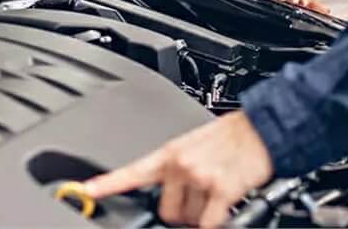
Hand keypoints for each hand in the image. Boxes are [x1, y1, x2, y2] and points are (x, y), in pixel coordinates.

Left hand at [81, 111, 273, 228]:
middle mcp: (180, 165)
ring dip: (203, 214)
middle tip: (200, 198)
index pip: (131, 172)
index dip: (106, 184)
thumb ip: (175, 169)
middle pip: (165, 212)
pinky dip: (217, 221)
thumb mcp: (194, 145)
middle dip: (182, 213)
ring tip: (217, 192)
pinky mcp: (220, 189)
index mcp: (170, 153)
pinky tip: (226, 204)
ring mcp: (199, 177)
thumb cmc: (232, 137)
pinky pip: (208, 224)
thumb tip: (167, 194)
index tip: (84, 191)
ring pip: (188, 220)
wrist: (263, 128)